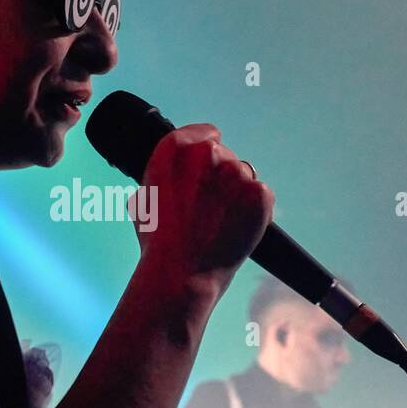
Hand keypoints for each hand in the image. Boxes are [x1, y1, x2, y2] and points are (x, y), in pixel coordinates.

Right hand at [133, 124, 273, 297]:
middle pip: (225, 155)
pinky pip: (261, 195)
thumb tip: (176, 173)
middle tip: (209, 208)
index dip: (207, 149)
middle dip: (220, 177)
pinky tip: (235, 228)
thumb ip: (165, 174)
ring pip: (244, 175)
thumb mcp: (145, 197)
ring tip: (220, 223)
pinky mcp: (259, 193)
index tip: (207, 167)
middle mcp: (207, 153)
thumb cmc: (158, 242)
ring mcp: (236, 172)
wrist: (180, 274)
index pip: (205, 133)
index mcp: (175, 148)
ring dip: (237, 193)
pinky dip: (254, 210)